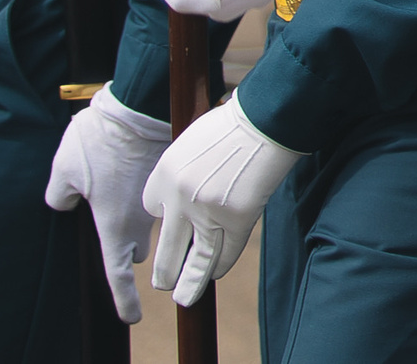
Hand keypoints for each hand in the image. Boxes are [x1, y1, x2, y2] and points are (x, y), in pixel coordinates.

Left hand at [45, 85, 170, 323]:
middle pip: (137, 248)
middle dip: (128, 245)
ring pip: (151, 222)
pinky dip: (148, 189)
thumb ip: (59, 196)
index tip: (130, 319)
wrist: (140, 106)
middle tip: (113, 223)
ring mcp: (160, 200)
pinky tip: (134, 165)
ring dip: (141, 215)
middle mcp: (142, 221)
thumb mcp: (63, 171)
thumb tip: (65, 204)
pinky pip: (160, 195)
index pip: (117, 275)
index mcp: (114, 227)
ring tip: (120, 186)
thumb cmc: (98, 144)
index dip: (123, 301)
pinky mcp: (172, 178)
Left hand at [143, 95, 303, 306]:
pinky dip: (219, 268)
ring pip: (193, 263)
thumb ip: (182, 170)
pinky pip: (223, 255)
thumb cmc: (234, 125)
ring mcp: (206, 211)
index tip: (177, 220)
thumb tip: (180, 199)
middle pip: (166, 249)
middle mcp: (179, 197)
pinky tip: (215, 273)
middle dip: (165, 272)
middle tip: (164, 283)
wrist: (265, 118)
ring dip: (188, 285)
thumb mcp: (192, 140)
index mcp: (164, 172)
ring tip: (184, 298)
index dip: (165, 216)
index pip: (151, 208)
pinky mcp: (235, 219)